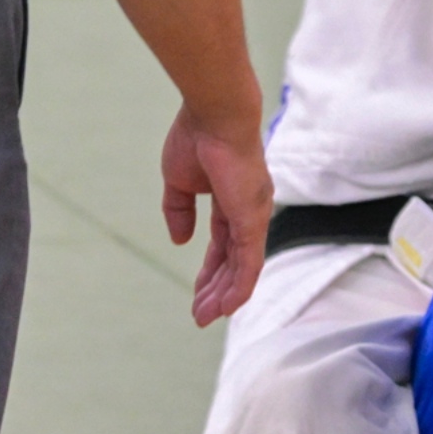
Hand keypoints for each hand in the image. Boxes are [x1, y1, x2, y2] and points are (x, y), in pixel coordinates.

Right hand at [160, 104, 272, 324]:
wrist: (214, 116)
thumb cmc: (197, 139)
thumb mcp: (179, 183)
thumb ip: (178, 211)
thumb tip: (179, 239)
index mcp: (232, 202)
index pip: (223, 246)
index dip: (210, 271)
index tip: (197, 293)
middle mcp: (249, 213)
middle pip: (234, 263)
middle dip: (216, 290)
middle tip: (200, 314)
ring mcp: (254, 217)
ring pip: (243, 269)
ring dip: (225, 296)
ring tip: (206, 317)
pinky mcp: (253, 220)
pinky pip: (249, 263)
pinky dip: (240, 287)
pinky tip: (227, 307)